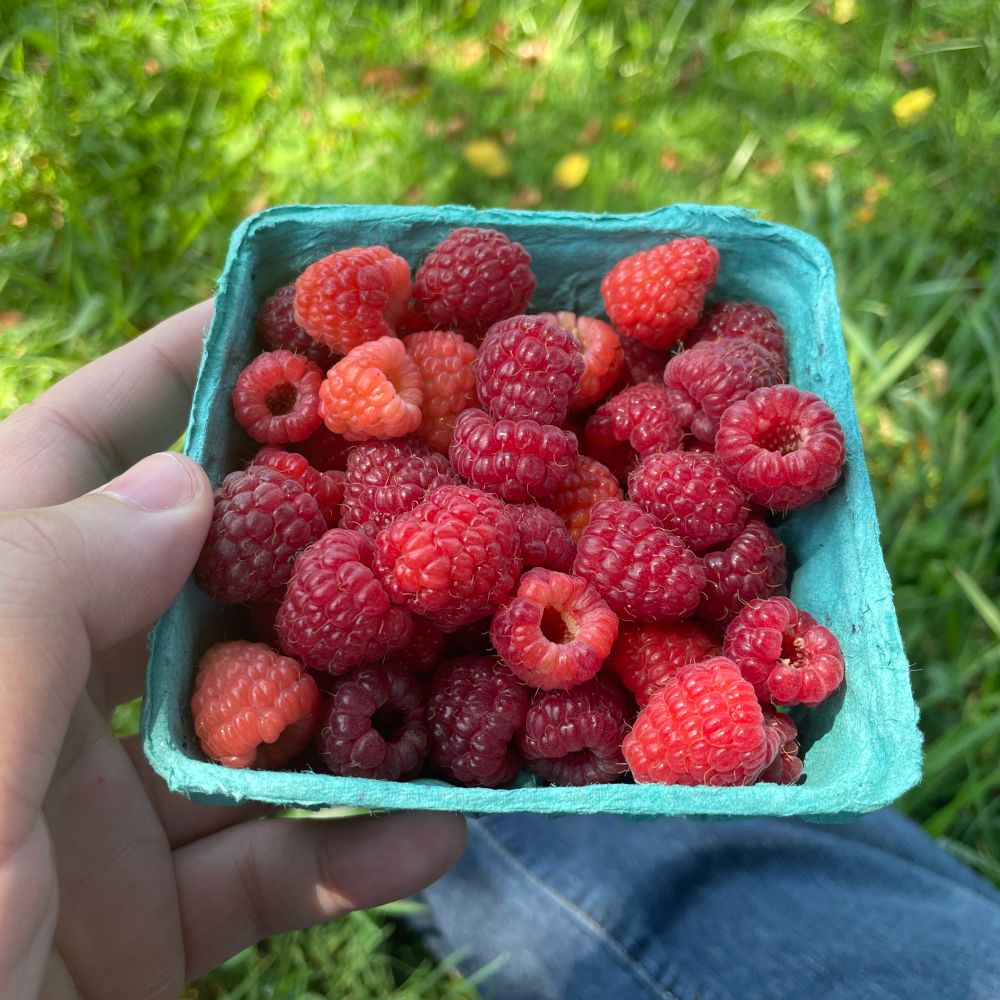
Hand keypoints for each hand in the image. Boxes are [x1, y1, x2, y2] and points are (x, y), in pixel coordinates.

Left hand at [0, 302, 466, 998]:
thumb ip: (39, 596)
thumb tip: (183, 484)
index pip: (71, 460)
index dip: (169, 378)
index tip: (286, 322)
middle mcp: (38, 704)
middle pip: (195, 581)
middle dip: (308, 530)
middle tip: (427, 479)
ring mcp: (97, 818)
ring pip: (259, 726)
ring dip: (364, 701)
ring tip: (472, 656)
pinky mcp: (151, 923)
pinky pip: (273, 863)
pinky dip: (357, 846)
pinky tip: (441, 828)